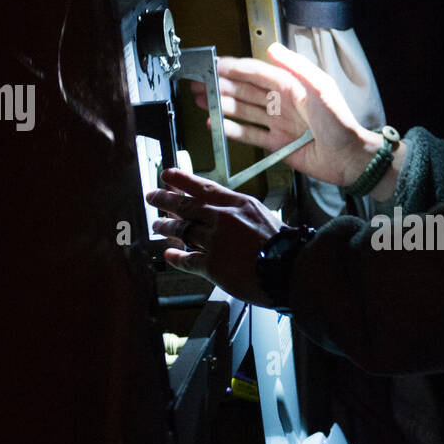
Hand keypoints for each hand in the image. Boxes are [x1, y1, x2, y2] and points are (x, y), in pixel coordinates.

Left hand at [147, 167, 288, 304]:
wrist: (291, 269)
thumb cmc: (285, 246)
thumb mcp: (266, 217)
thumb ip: (243, 215)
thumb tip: (228, 215)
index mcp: (239, 204)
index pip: (204, 187)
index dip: (182, 180)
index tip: (168, 175)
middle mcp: (223, 218)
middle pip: (186, 206)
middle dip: (165, 199)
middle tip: (152, 196)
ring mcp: (216, 241)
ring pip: (182, 231)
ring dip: (166, 227)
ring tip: (157, 226)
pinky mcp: (212, 265)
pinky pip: (187, 260)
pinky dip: (175, 258)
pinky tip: (169, 256)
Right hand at [189, 43, 373, 187]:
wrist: (349, 157)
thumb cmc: (339, 122)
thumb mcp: (320, 87)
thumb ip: (296, 66)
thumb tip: (272, 47)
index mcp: (291, 86)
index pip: (256, 73)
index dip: (233, 68)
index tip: (213, 65)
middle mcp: (282, 103)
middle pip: (245, 91)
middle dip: (221, 86)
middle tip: (199, 83)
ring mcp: (278, 123)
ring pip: (243, 111)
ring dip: (222, 105)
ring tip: (201, 102)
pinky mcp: (276, 144)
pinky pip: (250, 134)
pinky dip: (232, 130)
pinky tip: (216, 124)